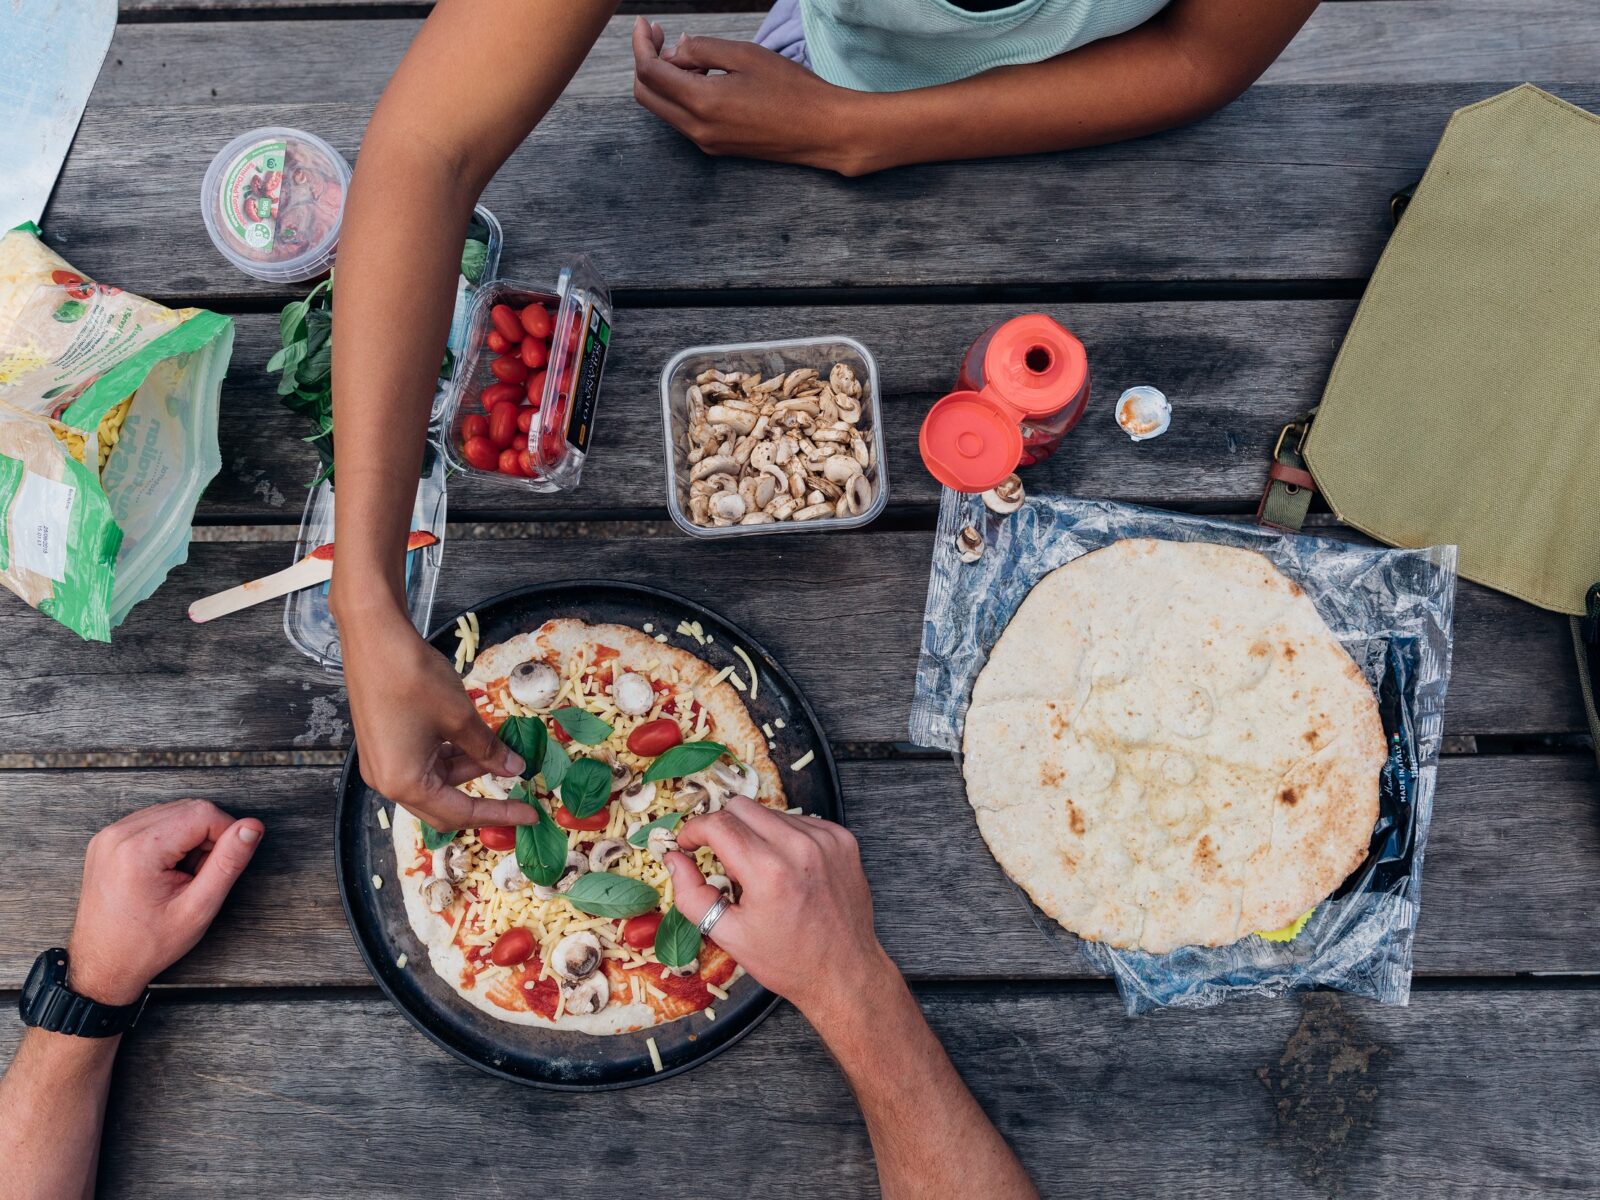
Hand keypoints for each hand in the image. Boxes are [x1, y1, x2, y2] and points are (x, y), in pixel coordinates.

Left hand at [67, 799, 264, 1005]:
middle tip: (199, 877)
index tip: (219, 868)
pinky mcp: (107, 839)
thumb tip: (252, 826)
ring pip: (173, 812)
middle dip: (206, 837)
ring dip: (189, 838)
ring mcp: (109, 835)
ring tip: (181, 876)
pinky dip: (170, 839)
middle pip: (188, 809)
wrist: (102, 964)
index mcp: (138, 850)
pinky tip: (166, 870)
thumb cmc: (147, 944)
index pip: (203, 813)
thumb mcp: (198, 908)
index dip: (225, 835)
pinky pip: (153, 821)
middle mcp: (118, 834)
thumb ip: (228, 862)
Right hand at [338, 603, 534, 832]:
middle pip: (443, 806)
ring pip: (435, 780)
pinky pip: (422, 762)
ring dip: (467, 768)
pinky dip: (450, 755)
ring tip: (500, 750)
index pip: (459, 812)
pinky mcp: (383, 745)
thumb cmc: (414, 678)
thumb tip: (514, 768)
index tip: (530, 815)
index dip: (498, 814)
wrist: (374, 637)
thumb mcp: (460, 717)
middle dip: (481, 798)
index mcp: (404, 783)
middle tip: (518, 795)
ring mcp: (382, 763)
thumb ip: (488, 749)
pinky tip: (472, 739)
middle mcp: (387, 781)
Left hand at [631, 18, 875, 175]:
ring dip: (663, 80)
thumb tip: (676, 49)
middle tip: (660, 36)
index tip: (646, 24)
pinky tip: (700, 77)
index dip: (642, 44)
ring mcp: (706, 142)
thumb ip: (702, 50)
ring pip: (663, 109)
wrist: (822, 131)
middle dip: (645, 61)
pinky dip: (680, 95)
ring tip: (687, 54)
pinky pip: (683, 120)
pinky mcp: (717, 147)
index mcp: (701, 103)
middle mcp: (697, 129)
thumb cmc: (792, 90)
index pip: (650, 72)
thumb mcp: (745, 55)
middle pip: (646, 95)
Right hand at [666, 796, 894, 1021]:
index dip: (694, 830)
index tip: (688, 844)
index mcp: (769, 871)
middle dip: (722, 827)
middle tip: (722, 859)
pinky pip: (799, 821)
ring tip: (760, 870)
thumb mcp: (729, 935)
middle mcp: (800, 847)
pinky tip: (786, 868)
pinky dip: (784, 837)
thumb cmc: (787, 960)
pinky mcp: (843, 839)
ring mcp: (826, 839)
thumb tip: (673, 858)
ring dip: (755, 832)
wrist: (844, 972)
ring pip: (770, 812)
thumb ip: (692, 894)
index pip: (718, 824)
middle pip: (741, 807)